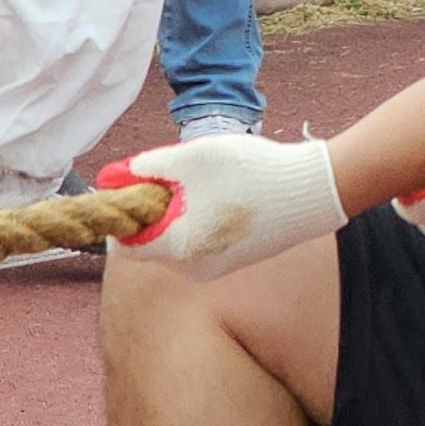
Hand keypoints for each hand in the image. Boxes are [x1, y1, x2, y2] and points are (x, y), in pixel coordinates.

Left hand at [99, 133, 346, 276]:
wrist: (313, 190)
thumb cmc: (251, 172)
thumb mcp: (191, 157)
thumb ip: (147, 167)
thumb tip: (111, 176)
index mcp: (175, 247)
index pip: (124, 243)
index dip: (125, 210)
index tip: (141, 183)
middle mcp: (191, 268)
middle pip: (151, 239)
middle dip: (157, 207)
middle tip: (181, 175)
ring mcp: (215, 267)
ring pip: (176, 239)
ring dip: (180, 211)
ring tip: (210, 182)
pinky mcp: (234, 260)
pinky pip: (200, 242)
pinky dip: (203, 218)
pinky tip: (228, 194)